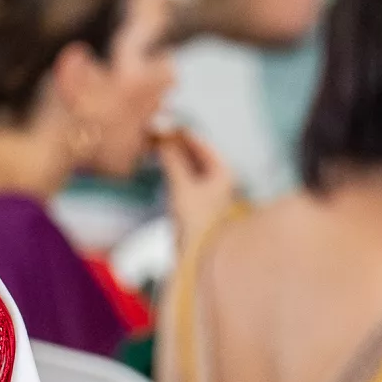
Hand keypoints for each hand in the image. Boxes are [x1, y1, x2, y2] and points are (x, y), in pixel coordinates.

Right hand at [155, 126, 237, 247]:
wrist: (199, 255)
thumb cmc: (196, 221)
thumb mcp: (181, 186)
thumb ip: (172, 160)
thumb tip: (164, 139)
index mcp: (223, 173)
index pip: (202, 145)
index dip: (183, 134)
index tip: (165, 126)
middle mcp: (220, 180)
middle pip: (198, 155)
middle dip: (178, 145)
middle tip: (158, 134)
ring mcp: (211, 192)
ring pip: (192, 166)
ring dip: (175, 157)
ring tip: (158, 147)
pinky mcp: (200, 203)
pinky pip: (187, 177)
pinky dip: (175, 169)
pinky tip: (164, 166)